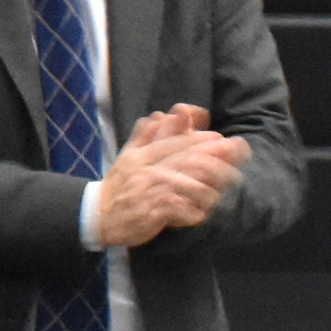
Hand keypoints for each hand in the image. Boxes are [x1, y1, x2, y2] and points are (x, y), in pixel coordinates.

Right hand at [94, 103, 249, 247]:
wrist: (97, 216)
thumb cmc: (119, 186)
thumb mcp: (129, 156)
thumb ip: (146, 135)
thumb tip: (161, 113)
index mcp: (140, 156)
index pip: (173, 143)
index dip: (198, 140)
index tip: (219, 139)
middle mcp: (144, 171)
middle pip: (184, 160)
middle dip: (212, 158)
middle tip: (233, 157)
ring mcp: (147, 192)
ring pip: (185, 185)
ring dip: (207, 189)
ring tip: (220, 192)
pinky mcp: (149, 213)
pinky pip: (178, 210)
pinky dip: (192, 212)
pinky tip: (201, 214)